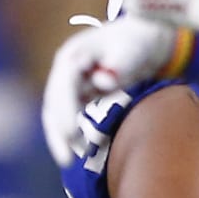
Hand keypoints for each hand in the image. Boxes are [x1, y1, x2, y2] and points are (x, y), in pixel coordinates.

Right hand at [40, 16, 178, 165]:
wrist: (145, 36)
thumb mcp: (133, 49)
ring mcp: (68, 82)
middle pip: (53, 104)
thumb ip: (120, 64)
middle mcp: (64, 69)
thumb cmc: (139, 41)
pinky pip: (67, 116)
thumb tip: (102, 83)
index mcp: (73, 55)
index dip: (65, 111)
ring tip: (69, 161)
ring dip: (60, 137)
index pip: (62, 86)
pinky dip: (70, 133)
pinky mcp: (76, 93)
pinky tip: (79, 150)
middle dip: (57, 132)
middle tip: (66, 160)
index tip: (71, 134)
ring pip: (56, 113)